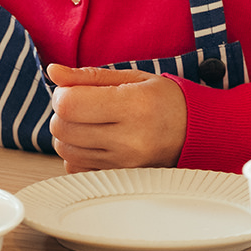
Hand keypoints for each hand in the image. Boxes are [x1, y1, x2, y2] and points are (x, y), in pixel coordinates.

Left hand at [46, 64, 186, 173]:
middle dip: (62, 114)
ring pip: (65, 152)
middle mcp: (129, 139)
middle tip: (81, 105)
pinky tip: (94, 141)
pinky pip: (76, 170)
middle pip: (62, 129)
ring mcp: (124, 164)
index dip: (62, 94)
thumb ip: (88, 76)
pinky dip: (77, 154)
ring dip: (68, 134)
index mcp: (133, 106)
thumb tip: (53, 72)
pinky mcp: (120, 178)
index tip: (72, 90)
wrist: (196, 132)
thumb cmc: (164, 100)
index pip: (69, 105)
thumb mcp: (131, 77)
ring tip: (90, 122)